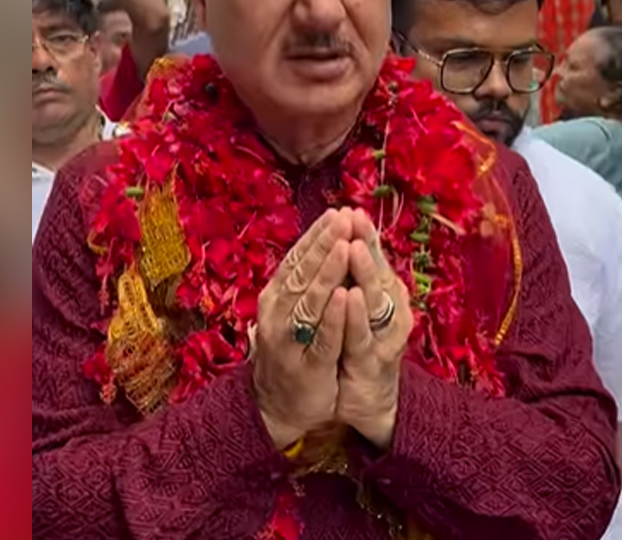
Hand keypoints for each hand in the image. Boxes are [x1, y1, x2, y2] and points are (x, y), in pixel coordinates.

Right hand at [253, 209, 354, 448]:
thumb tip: (321, 242)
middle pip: (303, 273)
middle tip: (344, 218)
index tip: (337, 213)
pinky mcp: (307, 366)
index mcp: (276, 298)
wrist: (276, 408)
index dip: (316, 236)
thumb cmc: (290, 353)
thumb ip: (302, 283)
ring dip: (328, 272)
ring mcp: (289, 340)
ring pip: (310, 300)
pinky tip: (346, 296)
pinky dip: (333, 316)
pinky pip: (322, 337)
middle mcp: (277, 314)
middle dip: (324, 244)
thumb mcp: (291, 314)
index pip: (296, 260)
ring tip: (345, 245)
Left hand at [336, 210, 413, 449]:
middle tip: (354, 216)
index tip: (350, 208)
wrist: (367, 401)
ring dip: (363, 272)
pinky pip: (362, 336)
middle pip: (377, 271)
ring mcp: (384, 337)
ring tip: (352, 246)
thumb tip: (342, 237)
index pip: (373, 258)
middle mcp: (390, 311)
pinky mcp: (374, 362)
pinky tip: (350, 296)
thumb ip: (355, 277)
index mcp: (384, 293)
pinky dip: (355, 316)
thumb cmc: (358, 348)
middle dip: (364, 243)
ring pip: (374, 300)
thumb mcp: (357, 309)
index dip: (363, 233)